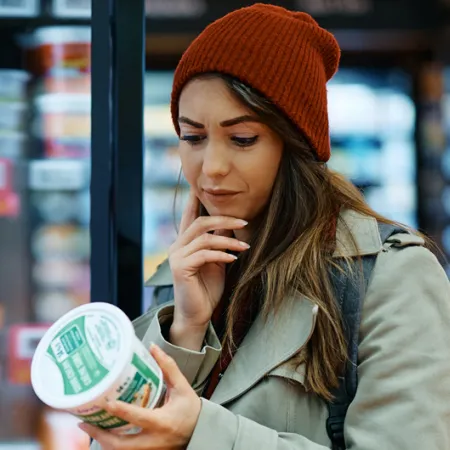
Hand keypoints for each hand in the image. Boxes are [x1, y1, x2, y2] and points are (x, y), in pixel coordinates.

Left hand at [79, 344, 200, 449]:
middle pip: (122, 445)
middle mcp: (154, 440)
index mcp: (163, 422)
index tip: (107, 402)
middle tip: (84, 422)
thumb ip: (168, 368)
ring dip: (103, 442)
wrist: (201, 433)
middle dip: (100, 435)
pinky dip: (113, 445)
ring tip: (88, 427)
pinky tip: (104, 434)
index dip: (121, 411)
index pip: (139, 417)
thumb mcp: (182, 387)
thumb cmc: (192, 411)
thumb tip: (152, 348)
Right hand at [168, 191, 248, 332]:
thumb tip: (231, 225)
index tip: (201, 186)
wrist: (197, 314)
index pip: (190, 216)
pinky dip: (221, 254)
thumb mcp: (217, 261)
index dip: (196, 200)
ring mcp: (177, 256)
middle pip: (200, 222)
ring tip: (246, 245)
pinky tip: (234, 258)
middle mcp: (177, 246)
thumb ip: (219, 243)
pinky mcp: (180, 268)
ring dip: (228, 240)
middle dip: (224, 218)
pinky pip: (204, 254)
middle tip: (245, 220)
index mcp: (185, 243)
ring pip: (204, 237)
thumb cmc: (207, 288)